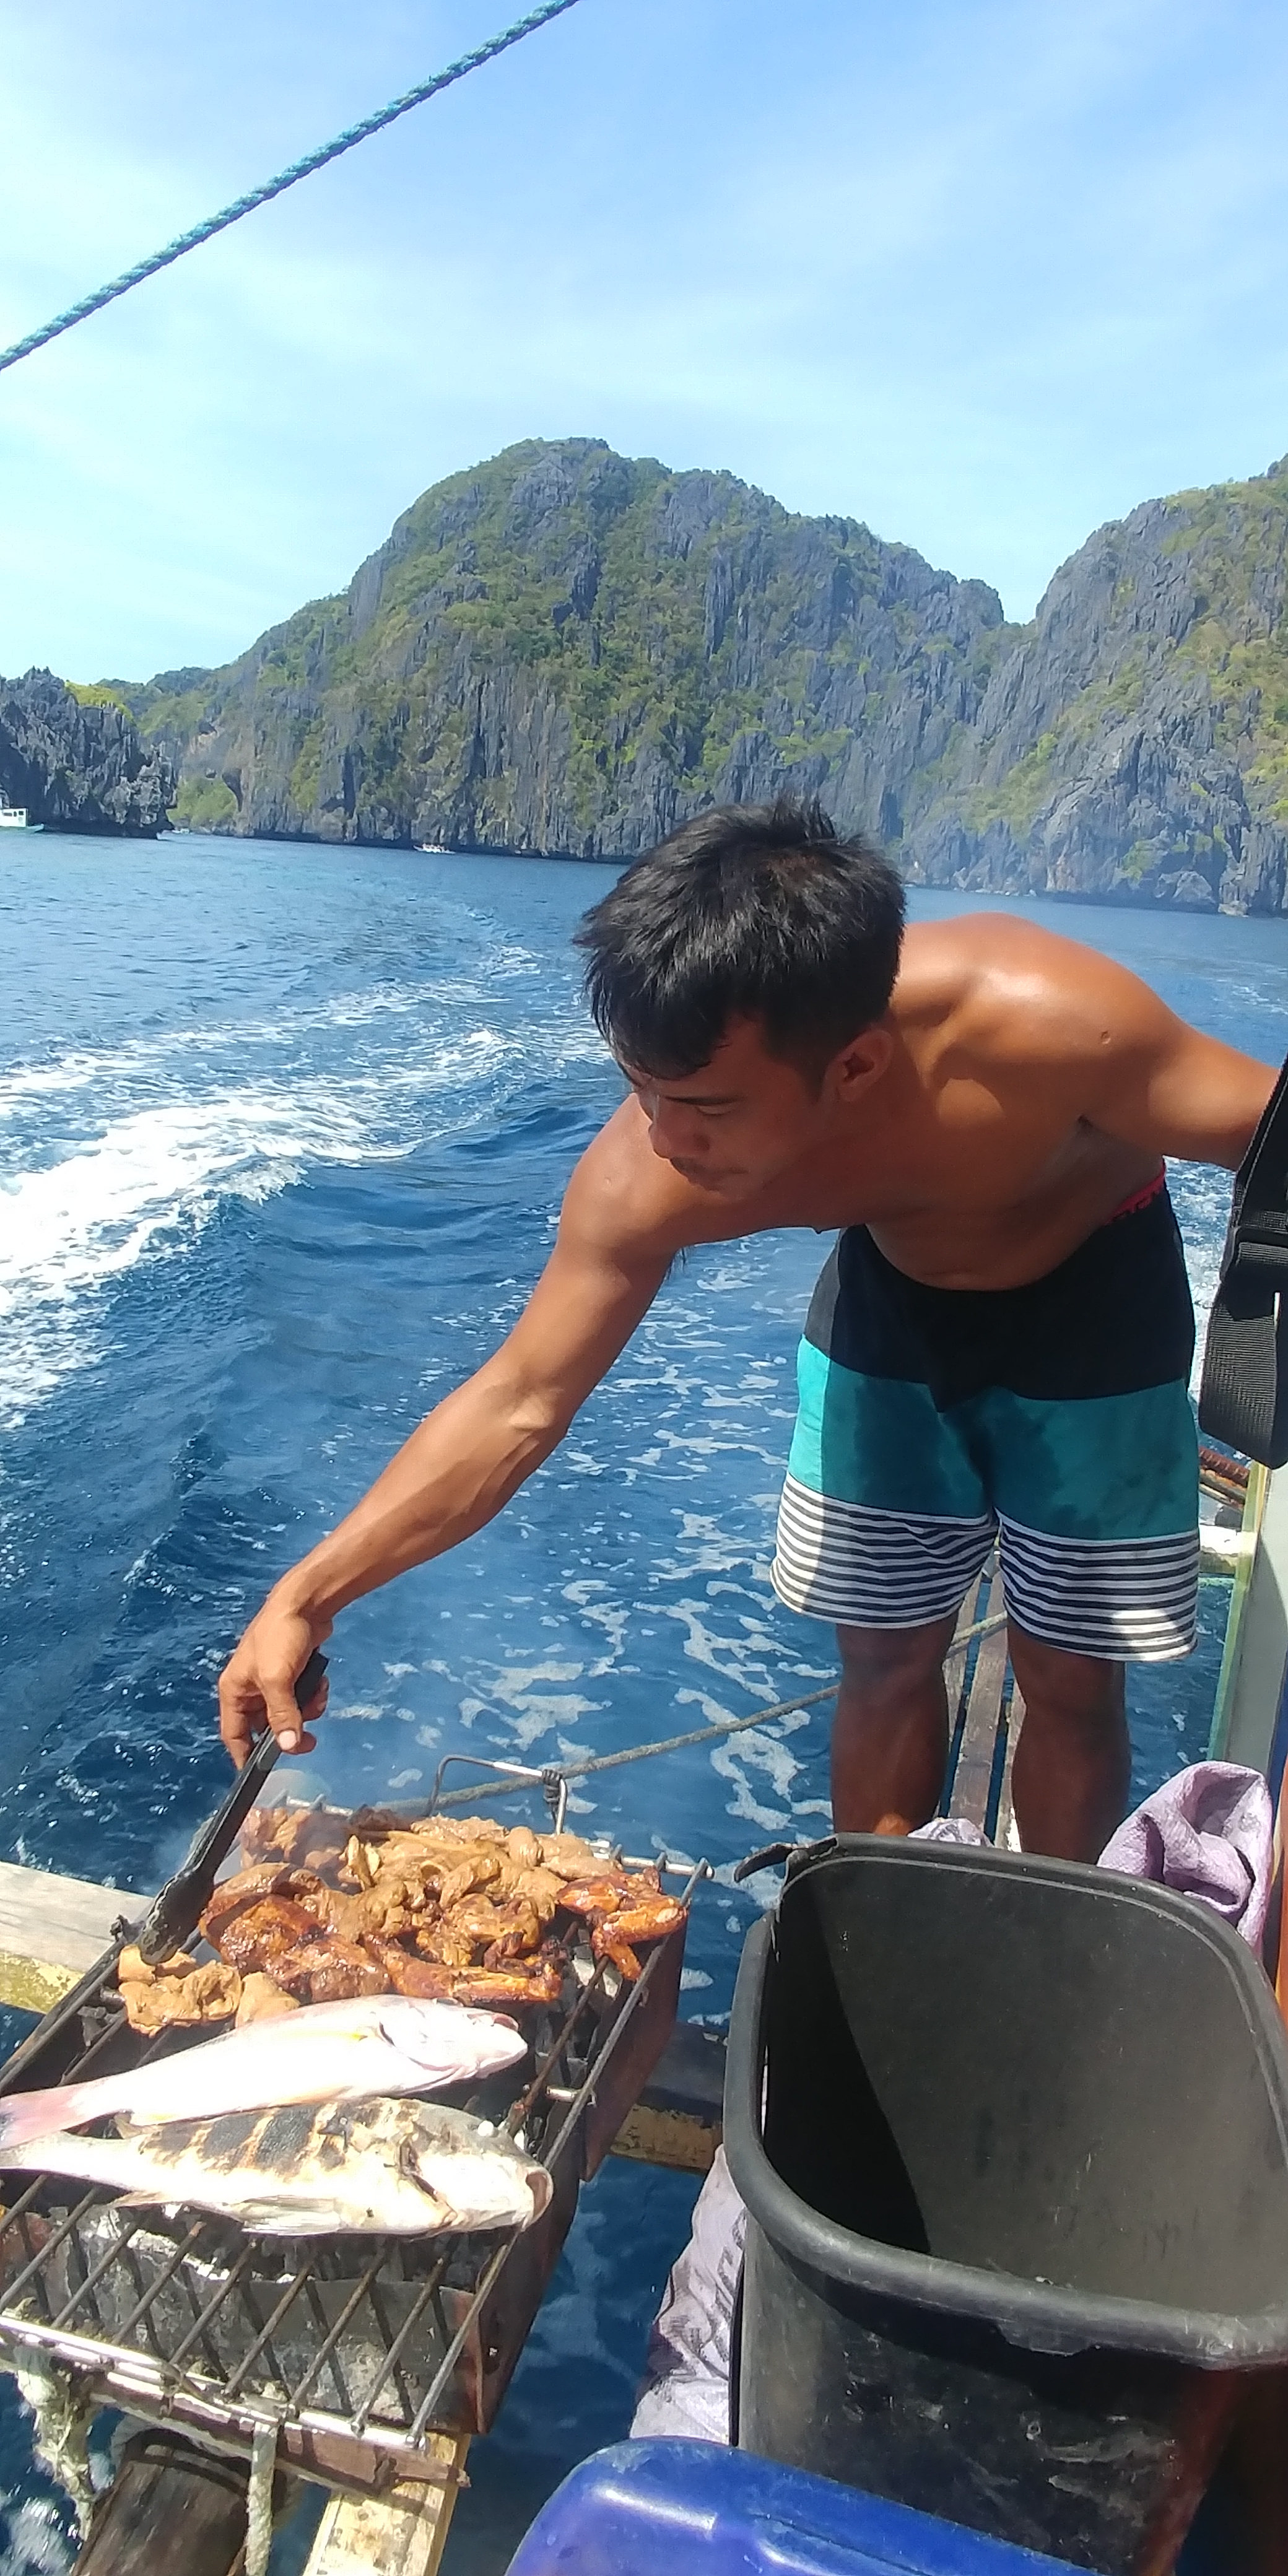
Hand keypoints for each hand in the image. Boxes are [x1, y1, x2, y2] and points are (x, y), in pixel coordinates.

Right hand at [218, 1598, 332, 1766]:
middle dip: (288, 1732)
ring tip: (316, 1695)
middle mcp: (249, 1688)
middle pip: (265, 1727)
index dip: (244, 1756)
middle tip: (310, 1741)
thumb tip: (287, 1748)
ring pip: (288, 1714)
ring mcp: (272, 1681)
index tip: (260, 1774)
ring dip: (305, 1711)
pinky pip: (301, 1698)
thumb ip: (282, 1715)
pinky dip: (313, 1695)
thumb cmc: (280, 1638)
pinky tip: (321, 1682)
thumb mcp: (277, 1679)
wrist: (305, 1603)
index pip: (233, 1734)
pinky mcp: (293, 1673)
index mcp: (234, 1690)